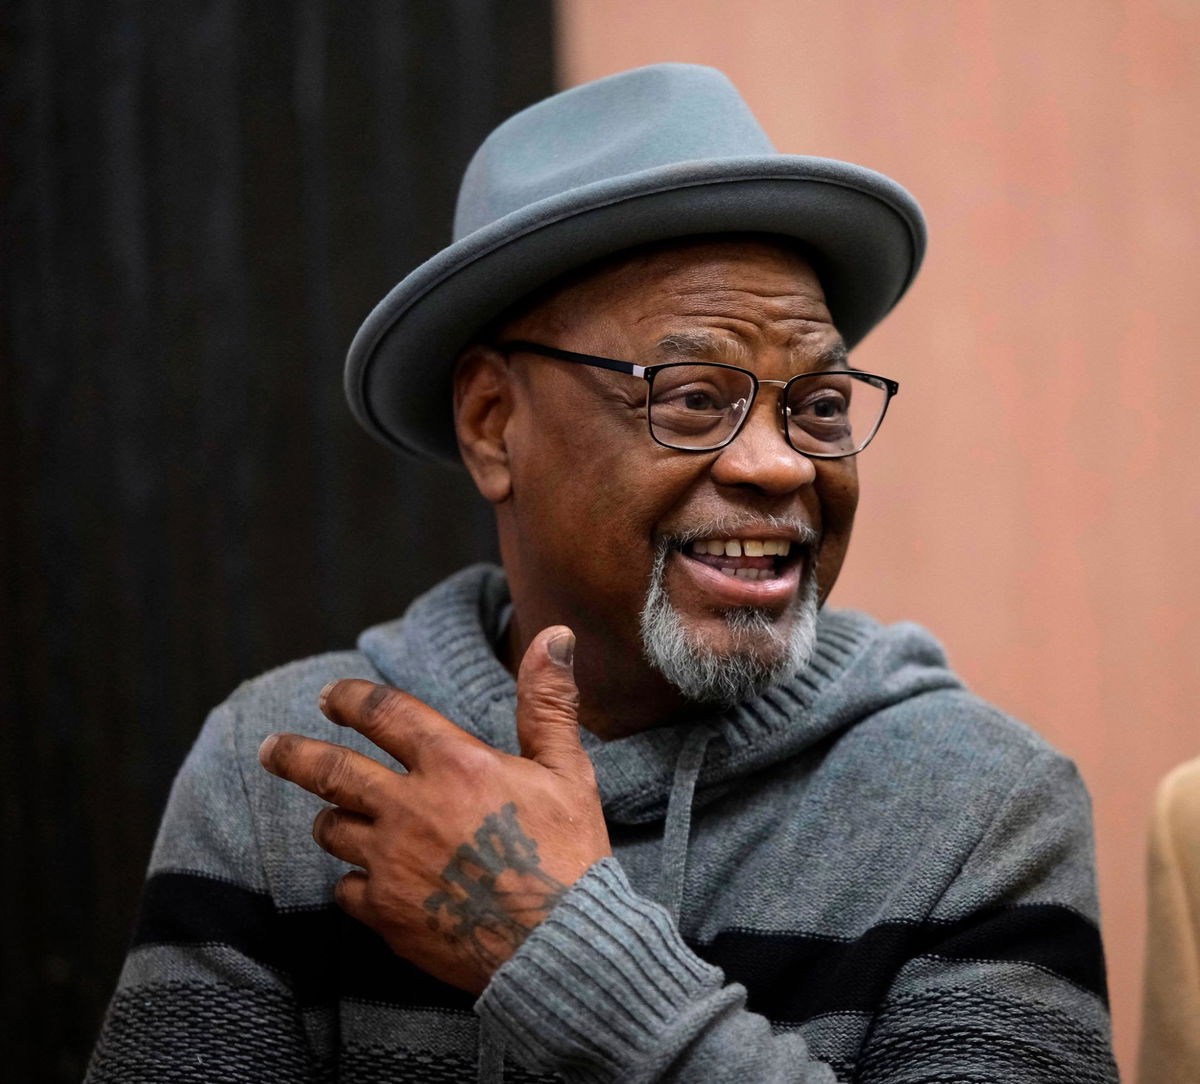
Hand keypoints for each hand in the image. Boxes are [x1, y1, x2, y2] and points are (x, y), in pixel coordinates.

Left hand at [257, 625, 610, 993]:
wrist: (562, 947)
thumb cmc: (570, 853)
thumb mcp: (567, 769)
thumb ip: (547, 701)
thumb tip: (555, 636)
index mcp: (454, 763)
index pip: (383, 712)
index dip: (351, 698)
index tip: (331, 697)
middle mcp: (410, 806)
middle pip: (330, 769)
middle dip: (293, 754)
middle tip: (271, 748)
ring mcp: (392, 862)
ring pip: (332, 829)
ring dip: (331, 818)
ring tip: (331, 817)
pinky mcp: (386, 913)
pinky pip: (345, 889)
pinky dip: (353, 881)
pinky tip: (367, 881)